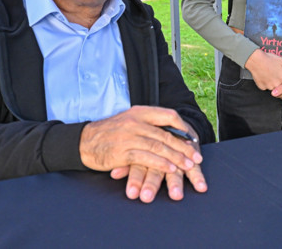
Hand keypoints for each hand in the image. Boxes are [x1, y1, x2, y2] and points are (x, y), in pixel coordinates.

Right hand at [78, 106, 203, 201]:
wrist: (84, 141)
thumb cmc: (109, 133)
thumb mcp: (129, 120)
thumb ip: (148, 124)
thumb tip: (172, 132)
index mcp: (139, 111)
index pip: (168, 115)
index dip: (183, 127)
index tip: (193, 138)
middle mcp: (136, 121)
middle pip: (167, 134)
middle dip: (184, 147)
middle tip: (196, 156)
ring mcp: (129, 136)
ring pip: (159, 146)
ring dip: (176, 157)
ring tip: (188, 165)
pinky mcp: (123, 152)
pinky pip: (147, 158)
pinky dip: (161, 164)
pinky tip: (170, 169)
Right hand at [243, 49, 281, 90]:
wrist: (256, 60)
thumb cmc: (270, 59)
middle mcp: (277, 85)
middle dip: (281, 83)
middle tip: (276, 75)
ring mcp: (269, 87)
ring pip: (274, 88)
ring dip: (274, 84)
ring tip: (270, 74)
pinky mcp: (262, 87)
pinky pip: (266, 87)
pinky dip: (266, 83)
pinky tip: (265, 76)